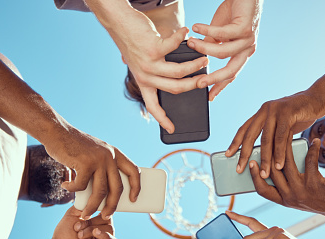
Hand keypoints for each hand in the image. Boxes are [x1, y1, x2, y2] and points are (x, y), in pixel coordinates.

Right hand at [44, 124, 140, 219]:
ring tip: (85, 214)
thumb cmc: (74, 147)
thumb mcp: (95, 154)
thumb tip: (106, 195)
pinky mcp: (84, 163)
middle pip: (117, 187)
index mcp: (115, 153)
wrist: (56, 131)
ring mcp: (98, 159)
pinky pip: (81, 186)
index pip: (134, 171)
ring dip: (93, 207)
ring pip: (100, 191)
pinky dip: (73, 190)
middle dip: (113, 205)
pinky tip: (66, 187)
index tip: (134, 199)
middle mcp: (109, 156)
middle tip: (107, 216)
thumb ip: (102, 168)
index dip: (137, 186)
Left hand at [47, 206, 117, 238]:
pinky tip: (96, 233)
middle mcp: (103, 230)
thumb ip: (85, 204)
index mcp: (98, 221)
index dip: (98, 208)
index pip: (106, 210)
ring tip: (79, 235)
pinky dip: (106, 236)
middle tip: (77, 227)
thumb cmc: (64, 233)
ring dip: (92, 230)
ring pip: (109, 229)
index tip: (87, 211)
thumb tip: (96, 197)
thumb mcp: (73, 214)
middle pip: (108, 219)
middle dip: (91, 221)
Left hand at [104, 8, 207, 131]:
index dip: (162, 120)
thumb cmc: (135, 41)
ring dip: (194, 66)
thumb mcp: (143, 62)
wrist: (119, 23)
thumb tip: (182, 76)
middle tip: (205, 80)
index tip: (171, 130)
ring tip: (204, 59)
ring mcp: (148, 64)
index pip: (153, 106)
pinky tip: (186, 32)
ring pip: (178, 72)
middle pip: (175, 89)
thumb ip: (158, 71)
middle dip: (194, 85)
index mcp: (144, 82)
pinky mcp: (152, 49)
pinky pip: (173, 46)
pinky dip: (182, 38)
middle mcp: (145, 76)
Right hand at [188, 0, 262, 100]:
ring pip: (224, 52)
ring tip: (191, 43)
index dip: (220, 86)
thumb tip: (200, 53)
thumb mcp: (219, 32)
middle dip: (215, 79)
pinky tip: (196, 27)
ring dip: (204, 48)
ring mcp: (248, 39)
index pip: (231, 74)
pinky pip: (223, 34)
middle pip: (231, 71)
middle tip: (200, 83)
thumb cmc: (234, 11)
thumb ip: (212, 44)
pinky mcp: (246, 28)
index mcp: (242, 53)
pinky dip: (207, 30)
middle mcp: (247, 48)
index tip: (209, 96)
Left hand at [226, 90, 324, 177]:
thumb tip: (264, 157)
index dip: (235, 142)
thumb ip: (272, 136)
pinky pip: (281, 136)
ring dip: (265, 158)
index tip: (228, 155)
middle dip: (244, 154)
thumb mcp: (282, 125)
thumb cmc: (299, 115)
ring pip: (266, 138)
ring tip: (264, 173)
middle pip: (250, 135)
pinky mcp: (287, 112)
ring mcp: (275, 110)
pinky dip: (279, 152)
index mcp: (261, 113)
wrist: (318, 99)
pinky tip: (279, 164)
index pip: (244, 129)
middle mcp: (265, 110)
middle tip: (239, 169)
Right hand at [249, 137, 324, 217]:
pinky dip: (312, 150)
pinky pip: (309, 162)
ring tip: (287, 134)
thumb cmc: (319, 199)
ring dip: (286, 147)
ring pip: (287, 164)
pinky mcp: (314, 183)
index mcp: (284, 201)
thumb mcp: (299, 198)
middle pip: (271, 173)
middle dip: (266, 154)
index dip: (254, 176)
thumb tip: (276, 168)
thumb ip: (287, 187)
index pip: (262, 190)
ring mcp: (301, 190)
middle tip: (265, 140)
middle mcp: (290, 197)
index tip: (250, 162)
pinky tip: (315, 141)